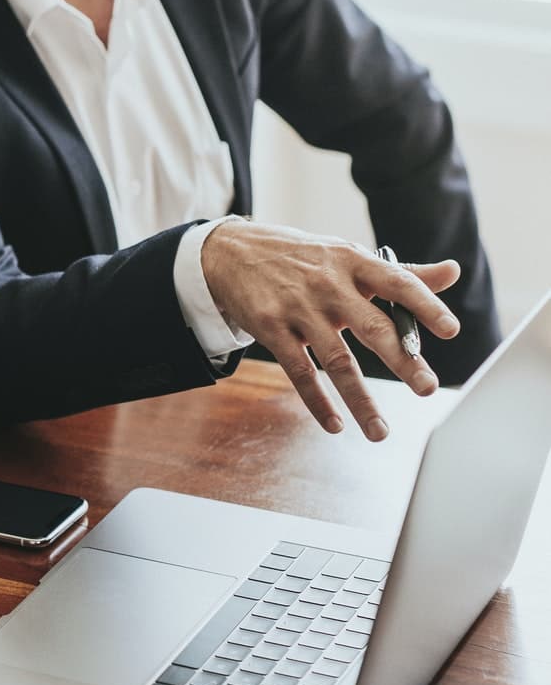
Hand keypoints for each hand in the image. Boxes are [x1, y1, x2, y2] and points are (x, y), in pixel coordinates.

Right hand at [201, 221, 460, 439]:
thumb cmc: (303, 258)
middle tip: (428, 389)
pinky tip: (334, 425)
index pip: (398, 282)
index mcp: (354, 262)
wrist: (231, 252)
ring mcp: (298, 308)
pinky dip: (317, 401)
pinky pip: (299, 371)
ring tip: (380, 432)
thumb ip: (401, 272)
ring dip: (360, 399)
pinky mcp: (271, 328)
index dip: (426, 305)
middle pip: (372, 326)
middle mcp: (329, 284)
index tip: (451, 331)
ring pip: (336, 360)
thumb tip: (453, 272)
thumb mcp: (349, 256)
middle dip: (403, 360)